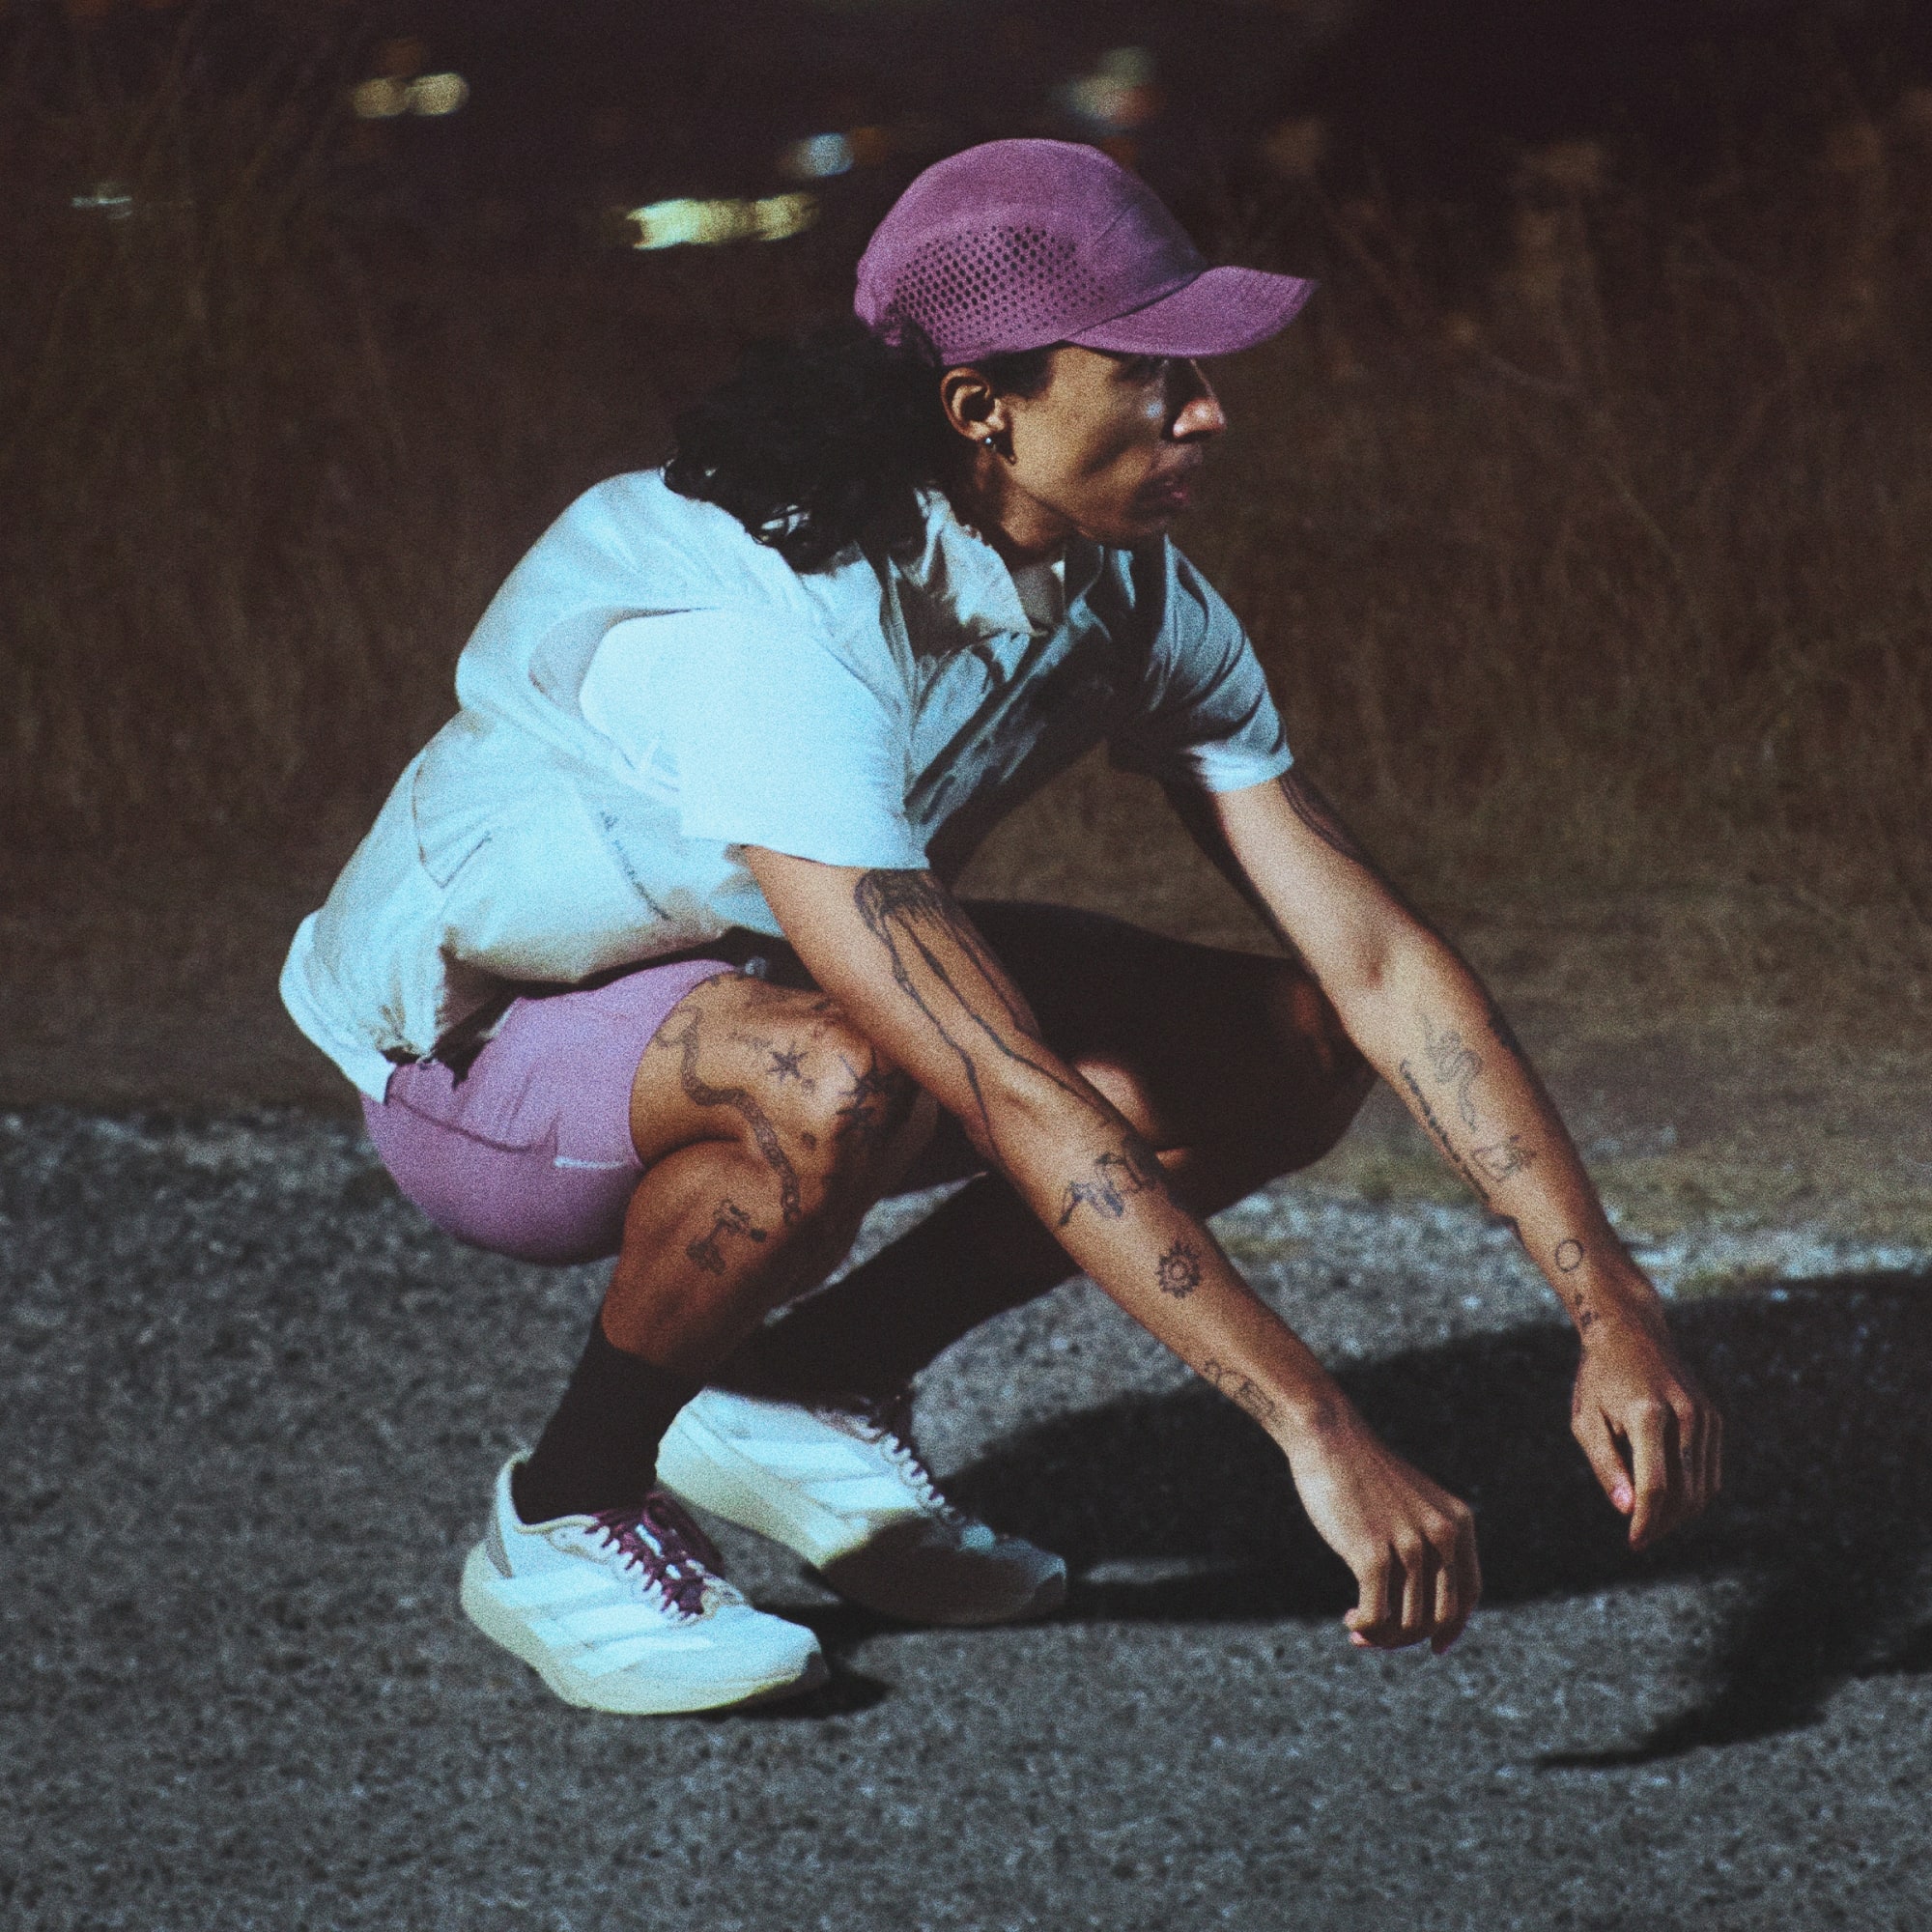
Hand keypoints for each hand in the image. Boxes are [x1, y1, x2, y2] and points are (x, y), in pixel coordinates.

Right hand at [1285, 1408, 1480, 1653]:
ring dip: (1382, 1636)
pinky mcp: (1372, 1554)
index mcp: (1458, 1522)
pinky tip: (1349, 1619)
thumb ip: (1427, 1540)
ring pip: (1409, 1623)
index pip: (1469, 1594)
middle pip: (1440, 1617)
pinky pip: (1376, 1615)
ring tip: (1358, 1627)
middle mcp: (1441, 1535)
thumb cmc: (1363, 1472)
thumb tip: (1422, 1602)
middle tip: (1376, 1638)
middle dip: (1409, 1638)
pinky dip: (1365, 1627)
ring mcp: (1408, 1545)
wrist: (1328, 1436)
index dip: (1453, 1627)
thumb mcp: (1411, 1503)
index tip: (1434, 1646)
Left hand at [1570, 1306, 1721, 1548]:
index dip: (1645, 1521)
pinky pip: (1710, 1470)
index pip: (1655, 1486)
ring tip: (1652, 1522)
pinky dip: (1694, 1492)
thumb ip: (1606, 1466)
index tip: (1633, 1542)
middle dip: (1662, 1523)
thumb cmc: (1599, 1378)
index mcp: (1648, 1415)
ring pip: (1703, 1486)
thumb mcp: (1586, 1419)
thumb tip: (1627, 1511)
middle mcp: (1684, 1415)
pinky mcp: (1713, 1417)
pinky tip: (1670, 1500)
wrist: (1630, 1331)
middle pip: (1684, 1492)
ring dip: (1679, 1514)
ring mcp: (1704, 1415)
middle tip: (1640, 1536)